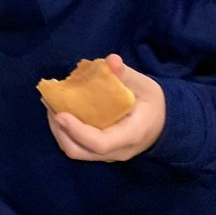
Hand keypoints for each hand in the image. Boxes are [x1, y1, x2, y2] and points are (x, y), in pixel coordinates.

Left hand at [45, 53, 165, 161]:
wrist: (164, 123)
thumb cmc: (153, 103)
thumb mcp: (144, 86)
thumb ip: (126, 75)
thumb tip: (111, 60)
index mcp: (130, 135)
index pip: (100, 143)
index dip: (77, 131)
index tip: (60, 113)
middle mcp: (117, 151)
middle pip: (80, 151)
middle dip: (60, 130)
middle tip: (51, 105)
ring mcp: (108, 154)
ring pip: (75, 150)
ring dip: (59, 130)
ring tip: (51, 105)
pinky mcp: (100, 151)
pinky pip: (78, 145)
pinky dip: (65, 130)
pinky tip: (60, 110)